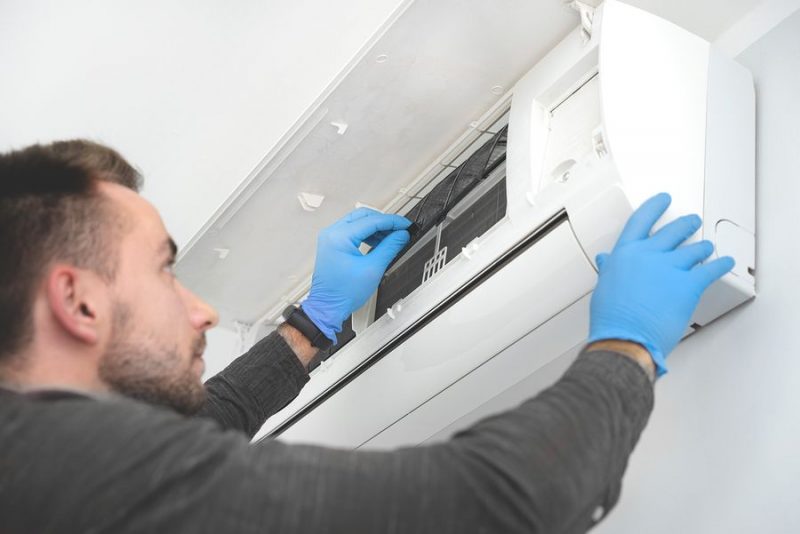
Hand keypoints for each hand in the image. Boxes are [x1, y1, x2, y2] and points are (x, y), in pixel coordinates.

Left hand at [302, 208, 410, 341]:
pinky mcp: (333, 244)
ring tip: (391, 238)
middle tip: (400, 229)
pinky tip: (379, 242)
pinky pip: (352, 231)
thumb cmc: (343, 293)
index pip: (371, 221)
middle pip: (363, 216)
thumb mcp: (373, 268)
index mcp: (339, 237)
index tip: (405, 225)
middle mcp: (332, 233)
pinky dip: (367, 234)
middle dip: (384, 222)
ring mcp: (331, 238)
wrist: (329, 307)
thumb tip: (400, 235)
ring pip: (358, 222)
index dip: (392, 222)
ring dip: (376, 228)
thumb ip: (390, 247)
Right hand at [588, 193, 734, 375]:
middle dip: (687, 224)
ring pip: (695, 249)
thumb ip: (610, 270)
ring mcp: (671, 267)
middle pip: (674, 230)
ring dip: (704, 248)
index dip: (655, 207)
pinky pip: (711, 269)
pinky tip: (725, 263)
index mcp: (625, 254)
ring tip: (707, 247)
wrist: (626, 337)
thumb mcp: (603, 287)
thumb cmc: (612, 318)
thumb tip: (607, 263)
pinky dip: (721, 265)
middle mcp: (649, 255)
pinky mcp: (689, 284)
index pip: (642, 220)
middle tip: (692, 221)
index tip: (663, 200)